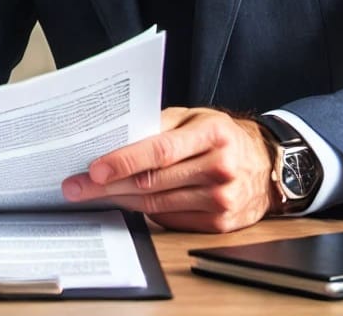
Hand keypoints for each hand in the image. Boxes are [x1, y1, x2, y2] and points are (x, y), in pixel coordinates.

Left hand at [61, 106, 274, 231]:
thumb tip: (116, 136)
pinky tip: (121, 203)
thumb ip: (159, 125)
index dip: (124, 160)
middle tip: (76, 186)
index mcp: (212, 134)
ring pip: (157, 203)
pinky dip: (142, 212)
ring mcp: (221, 200)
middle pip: (153, 181)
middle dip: (108, 185)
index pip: (160, 150)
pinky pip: (170, 219)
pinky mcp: (219, 224)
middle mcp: (219, 168)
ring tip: (89, 195)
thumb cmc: (222, 134)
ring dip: (118, 200)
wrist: (267, 164)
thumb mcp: (195, 117)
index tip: (94, 168)